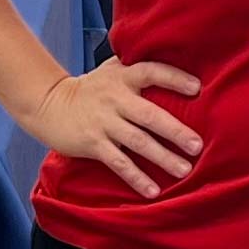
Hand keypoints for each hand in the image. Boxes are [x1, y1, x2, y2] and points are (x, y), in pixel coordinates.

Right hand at [21, 57, 204, 197]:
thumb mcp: (112, 69)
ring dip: (162, 157)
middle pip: (148, 115)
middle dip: (174, 131)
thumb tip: (175, 57)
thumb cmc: (92, 87)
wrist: (50, 105)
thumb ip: (137, 66)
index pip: (151, 72)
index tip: (197, 88)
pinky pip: (118, 163)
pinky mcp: (93, 144)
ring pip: (137, 142)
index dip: (174, 78)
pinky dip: (136, 178)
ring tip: (184, 170)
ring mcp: (104, 123)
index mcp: (123, 76)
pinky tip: (153, 191)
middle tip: (197, 145)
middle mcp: (115, 99)